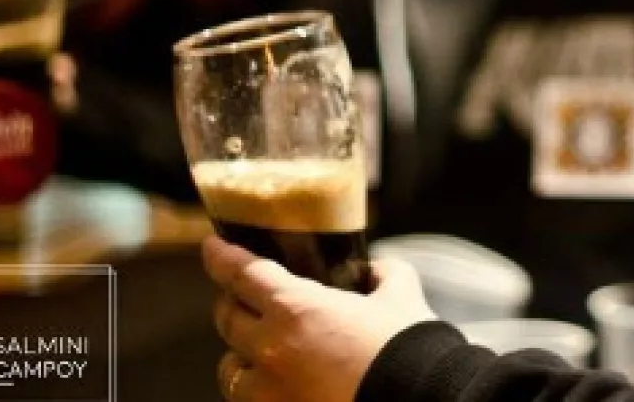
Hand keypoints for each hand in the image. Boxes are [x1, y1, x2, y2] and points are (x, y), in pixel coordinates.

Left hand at [202, 235, 437, 401]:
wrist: (420, 398)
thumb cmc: (407, 347)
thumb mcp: (402, 295)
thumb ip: (385, 273)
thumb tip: (376, 270)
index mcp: (296, 308)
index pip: (243, 273)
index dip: (222, 257)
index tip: (212, 247)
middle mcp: (271, 349)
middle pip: (227, 318)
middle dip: (231, 302)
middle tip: (241, 295)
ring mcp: (269, 391)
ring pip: (230, 366)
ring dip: (239, 351)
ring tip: (256, 349)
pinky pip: (248, 400)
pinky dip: (255, 388)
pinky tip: (274, 383)